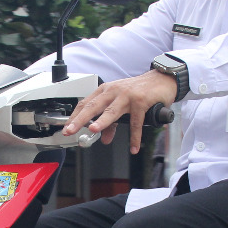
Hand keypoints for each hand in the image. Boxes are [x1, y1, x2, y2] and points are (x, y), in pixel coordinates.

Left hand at [61, 70, 176, 153]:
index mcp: (105, 91)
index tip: (66, 127)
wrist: (161, 80)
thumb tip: (104, 138)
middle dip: (80, 119)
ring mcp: (127, 96)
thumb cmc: (139, 91)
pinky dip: (135, 136)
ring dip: (102, 122)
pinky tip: (133, 147)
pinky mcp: (141, 101)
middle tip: (70, 130)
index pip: (85, 103)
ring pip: (111, 111)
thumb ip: (111, 123)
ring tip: (93, 130)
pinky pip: (136, 122)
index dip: (74, 116)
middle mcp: (114, 91)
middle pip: (93, 106)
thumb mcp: (122, 105)